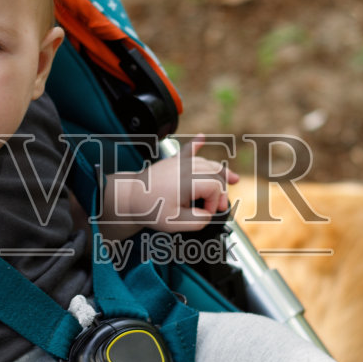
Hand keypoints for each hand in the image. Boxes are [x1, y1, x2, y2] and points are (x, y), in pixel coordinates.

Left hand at [109, 135, 239, 233]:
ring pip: (207, 163)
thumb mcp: (177, 223)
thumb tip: (208, 214)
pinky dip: (196, 145)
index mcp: (189, 180)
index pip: (215, 188)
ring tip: (234, 179)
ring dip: (221, 172)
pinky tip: (201, 138)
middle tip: (221, 207)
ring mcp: (179, 162)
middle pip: (215, 173)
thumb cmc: (150, 209)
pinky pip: (187, 150)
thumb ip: (199, 221)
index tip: (206, 214)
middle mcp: (186, 167)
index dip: (216, 203)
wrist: (128, 198)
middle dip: (222, 191)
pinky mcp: (172, 162)